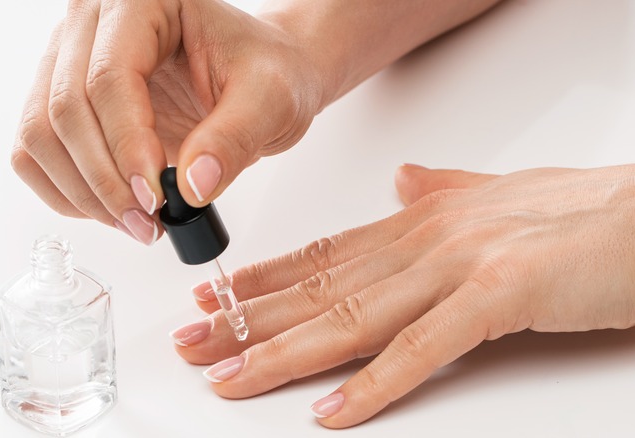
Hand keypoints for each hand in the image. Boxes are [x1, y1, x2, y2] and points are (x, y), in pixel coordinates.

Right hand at [9, 0, 322, 244]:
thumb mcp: (271, 99)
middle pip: (65, 109)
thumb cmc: (266, 71)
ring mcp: (70, 61)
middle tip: (147, 221)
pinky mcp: (62, 99)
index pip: (110, 77)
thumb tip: (192, 187)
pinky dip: (68, 192)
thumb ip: (234, 139)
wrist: (258, 78)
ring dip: (82, 193)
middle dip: (104, 180)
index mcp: (143, 1)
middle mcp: (94, 24)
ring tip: (136, 223)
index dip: (126, 145)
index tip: (155, 196)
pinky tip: (112, 209)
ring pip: (40, 135)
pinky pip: (36, 152)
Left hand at [170, 164, 634, 427]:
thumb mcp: (497, 195)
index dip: (264, 279)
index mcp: (421, 220)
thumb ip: (443, 190)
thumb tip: (402, 180)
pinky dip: (371, 385)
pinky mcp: (497, 296)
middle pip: (319, 288)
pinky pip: (421, 349)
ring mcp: (457, 266)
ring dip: (283, 353)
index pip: (323, 254)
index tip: (216, 297)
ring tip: (230, 377)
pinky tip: (328, 412)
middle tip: (193, 342)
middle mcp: (425, 239)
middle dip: (248, 320)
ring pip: (349, 318)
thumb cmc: (582, 212)